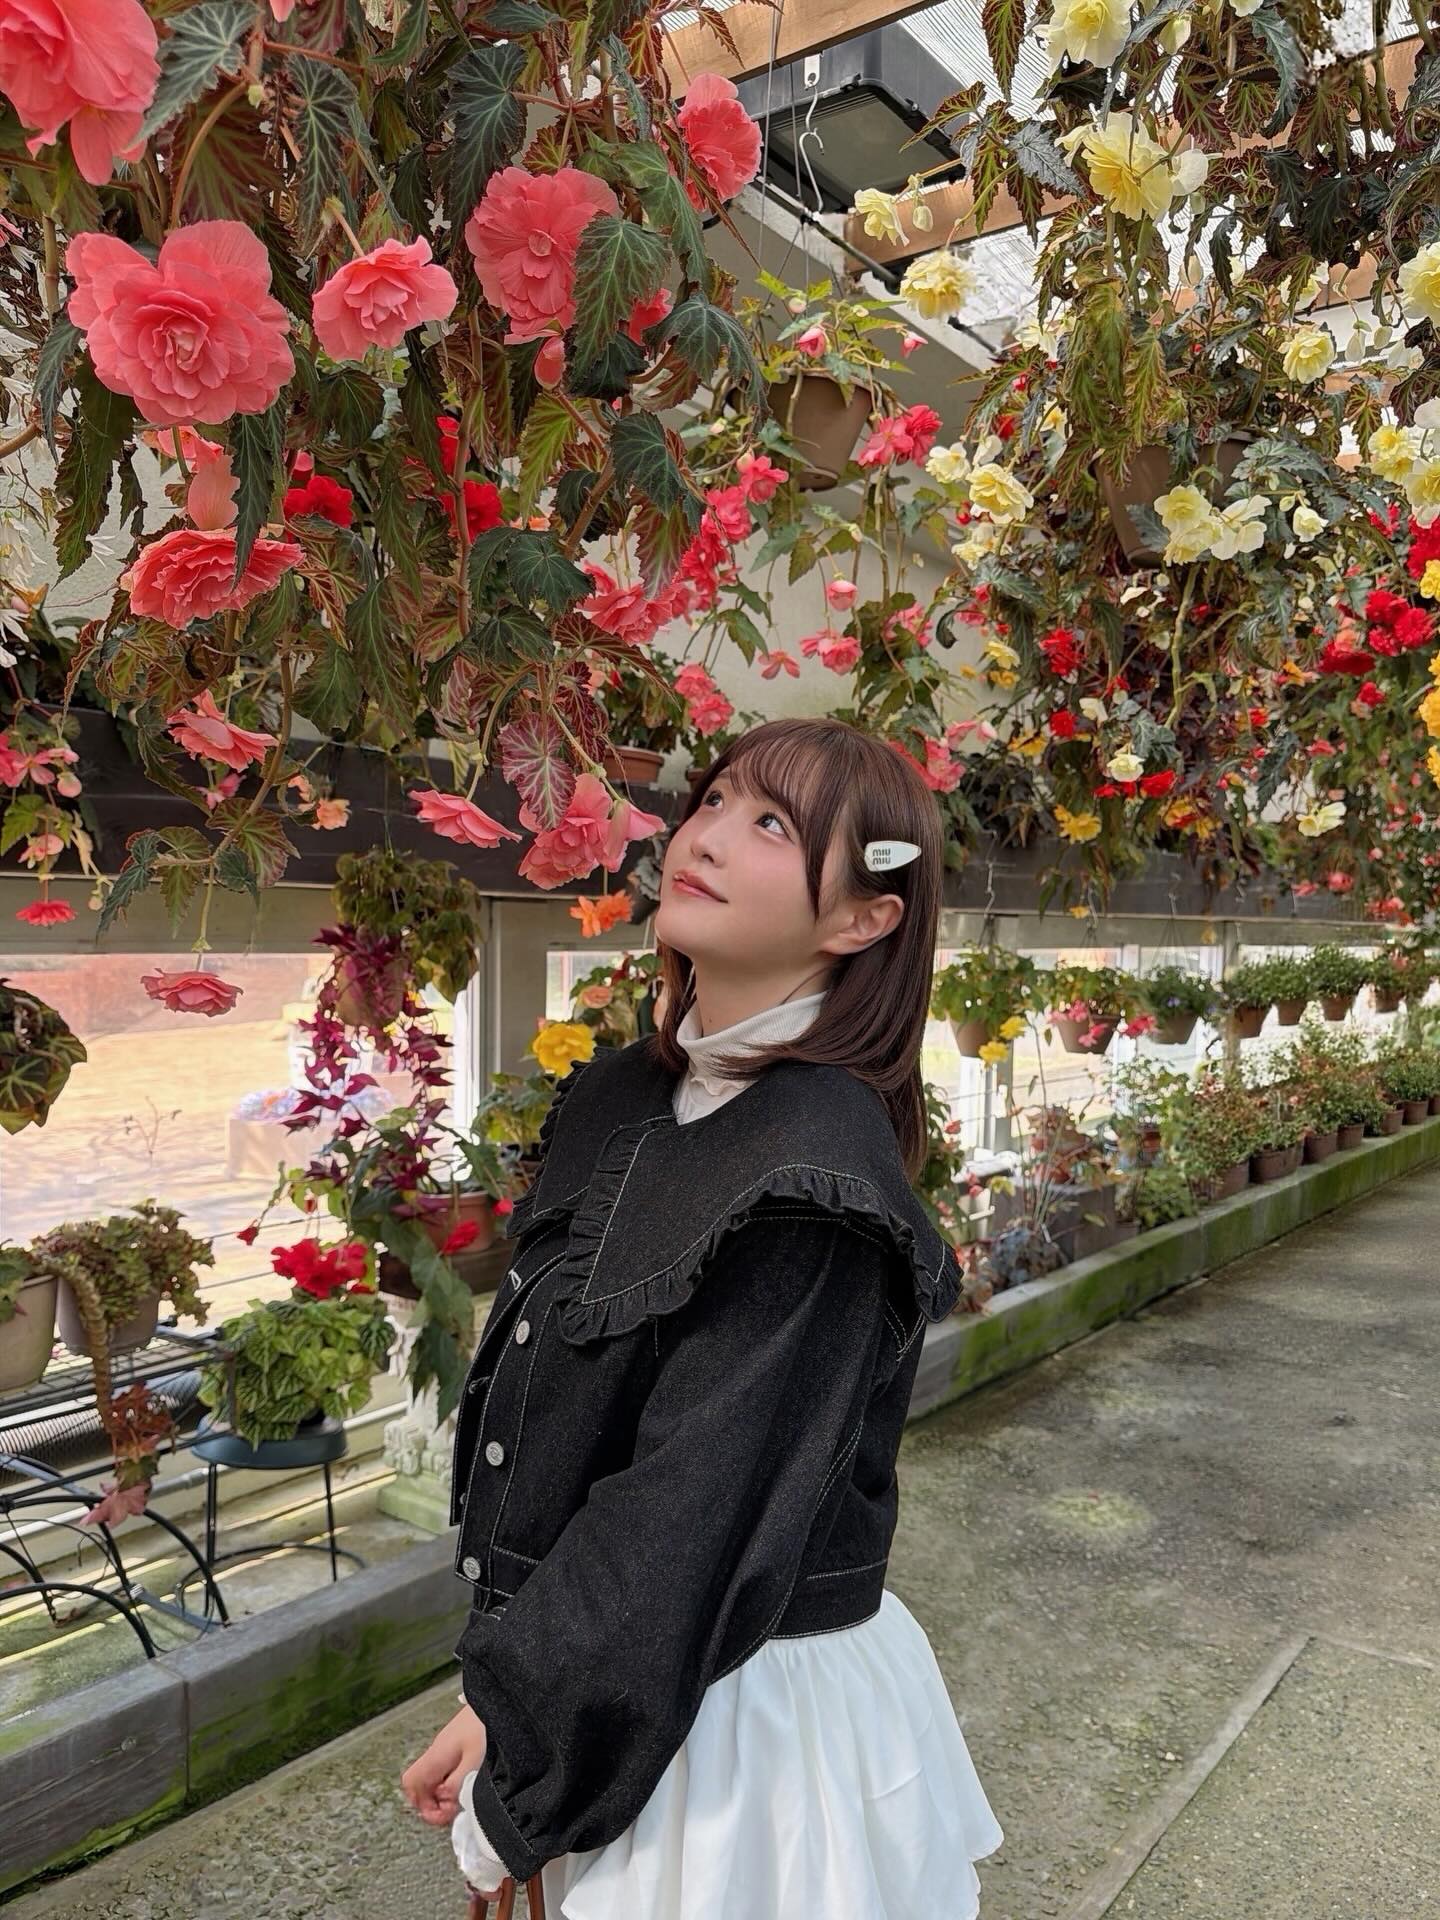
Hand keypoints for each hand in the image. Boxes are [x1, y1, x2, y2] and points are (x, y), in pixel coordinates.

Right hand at [401, 1703, 488, 1828]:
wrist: (505, 1698)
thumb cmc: (489, 1725)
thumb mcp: (475, 1762)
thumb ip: (457, 1786)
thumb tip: (445, 1804)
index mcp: (437, 1755)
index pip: (411, 1783)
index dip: (422, 1804)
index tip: (444, 1813)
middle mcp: (438, 1750)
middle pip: (422, 1783)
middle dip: (435, 1802)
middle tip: (456, 1810)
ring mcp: (448, 1746)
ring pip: (436, 1777)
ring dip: (448, 1793)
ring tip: (469, 1796)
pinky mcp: (461, 1743)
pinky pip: (449, 1769)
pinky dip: (457, 1781)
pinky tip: (475, 1781)